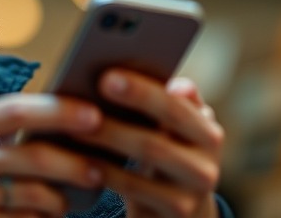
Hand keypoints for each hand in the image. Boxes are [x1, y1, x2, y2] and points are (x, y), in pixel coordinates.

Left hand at [81, 70, 223, 217]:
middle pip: (158, 136)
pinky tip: (81, 162)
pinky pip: (136, 189)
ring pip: (146, 159)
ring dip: (107, 141)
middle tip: (80, 105)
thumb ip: (163, 101)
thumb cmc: (162, 155)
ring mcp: (193, 190)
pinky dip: (107, 173)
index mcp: (205, 130)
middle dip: (116, 120)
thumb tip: (141, 75)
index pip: (176, 106)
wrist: (175, 210)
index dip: (143, 92)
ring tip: (73, 130)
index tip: (107, 77)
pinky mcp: (177, 211)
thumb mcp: (169, 130)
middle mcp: (206, 160)